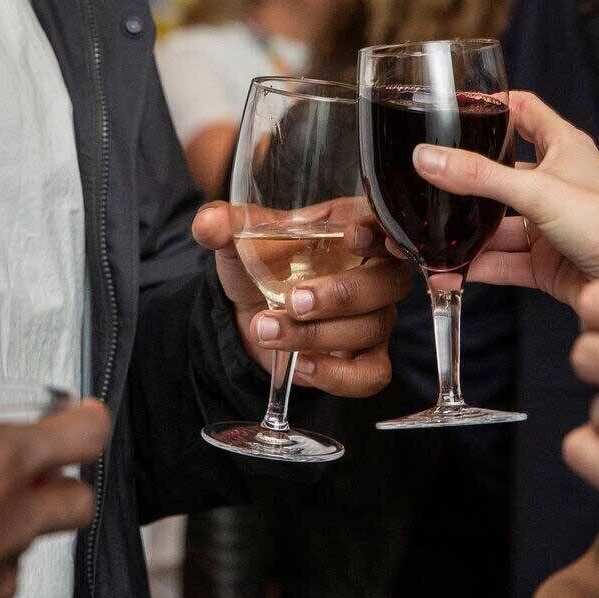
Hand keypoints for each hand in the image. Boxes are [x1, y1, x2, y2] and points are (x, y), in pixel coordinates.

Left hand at [197, 200, 411, 397]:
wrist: (252, 312)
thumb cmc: (262, 265)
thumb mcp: (242, 241)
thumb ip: (227, 226)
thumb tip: (208, 225)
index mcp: (355, 227)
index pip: (387, 223)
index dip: (378, 231)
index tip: (352, 236)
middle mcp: (377, 272)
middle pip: (390, 282)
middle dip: (341, 295)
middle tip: (293, 301)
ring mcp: (377, 317)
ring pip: (372, 328)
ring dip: (316, 335)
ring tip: (268, 330)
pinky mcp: (367, 358)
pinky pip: (371, 374)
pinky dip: (335, 374)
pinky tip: (299, 364)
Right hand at [409, 91, 598, 315]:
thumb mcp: (539, 193)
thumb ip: (479, 177)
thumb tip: (426, 156)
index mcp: (565, 147)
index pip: (524, 110)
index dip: (492, 104)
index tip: (453, 108)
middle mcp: (557, 182)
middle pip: (499, 173)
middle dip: (463, 183)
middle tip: (424, 185)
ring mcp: (550, 224)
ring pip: (497, 224)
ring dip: (465, 236)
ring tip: (427, 245)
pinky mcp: (546, 262)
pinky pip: (503, 260)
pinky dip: (478, 267)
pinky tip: (450, 274)